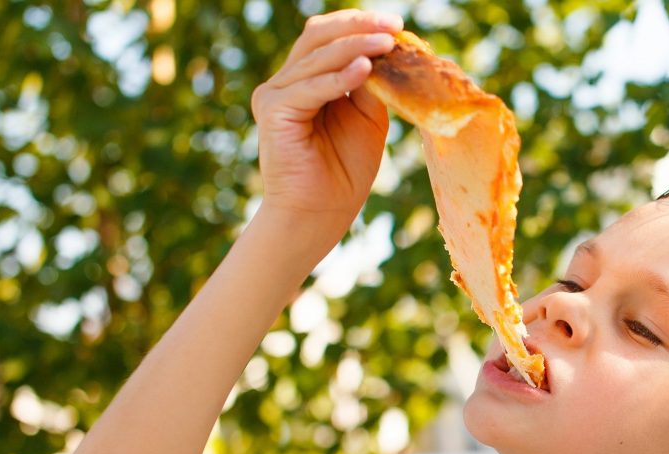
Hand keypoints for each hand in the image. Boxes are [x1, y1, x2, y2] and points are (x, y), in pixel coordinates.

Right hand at [250, 10, 401, 230]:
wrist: (320, 214)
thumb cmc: (345, 172)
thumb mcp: (367, 119)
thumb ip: (370, 84)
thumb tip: (385, 50)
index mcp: (307, 80)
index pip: (329, 38)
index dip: (360, 24)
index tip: (396, 24)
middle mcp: (286, 82)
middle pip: (319, 37)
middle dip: (359, 26)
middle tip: (394, 24)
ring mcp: (275, 94)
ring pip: (317, 58)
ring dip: (356, 47)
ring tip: (388, 43)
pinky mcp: (272, 111)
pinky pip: (311, 87)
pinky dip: (339, 78)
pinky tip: (365, 69)